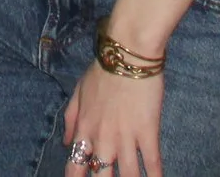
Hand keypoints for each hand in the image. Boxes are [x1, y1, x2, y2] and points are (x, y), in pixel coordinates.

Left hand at [63, 62, 163, 176]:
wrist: (126, 55)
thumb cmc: (102, 70)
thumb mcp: (78, 92)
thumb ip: (70, 119)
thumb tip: (66, 143)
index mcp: (84, 129)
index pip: (75, 166)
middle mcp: (103, 139)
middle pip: (101, 176)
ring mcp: (126, 138)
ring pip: (128, 175)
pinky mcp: (148, 133)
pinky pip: (152, 163)